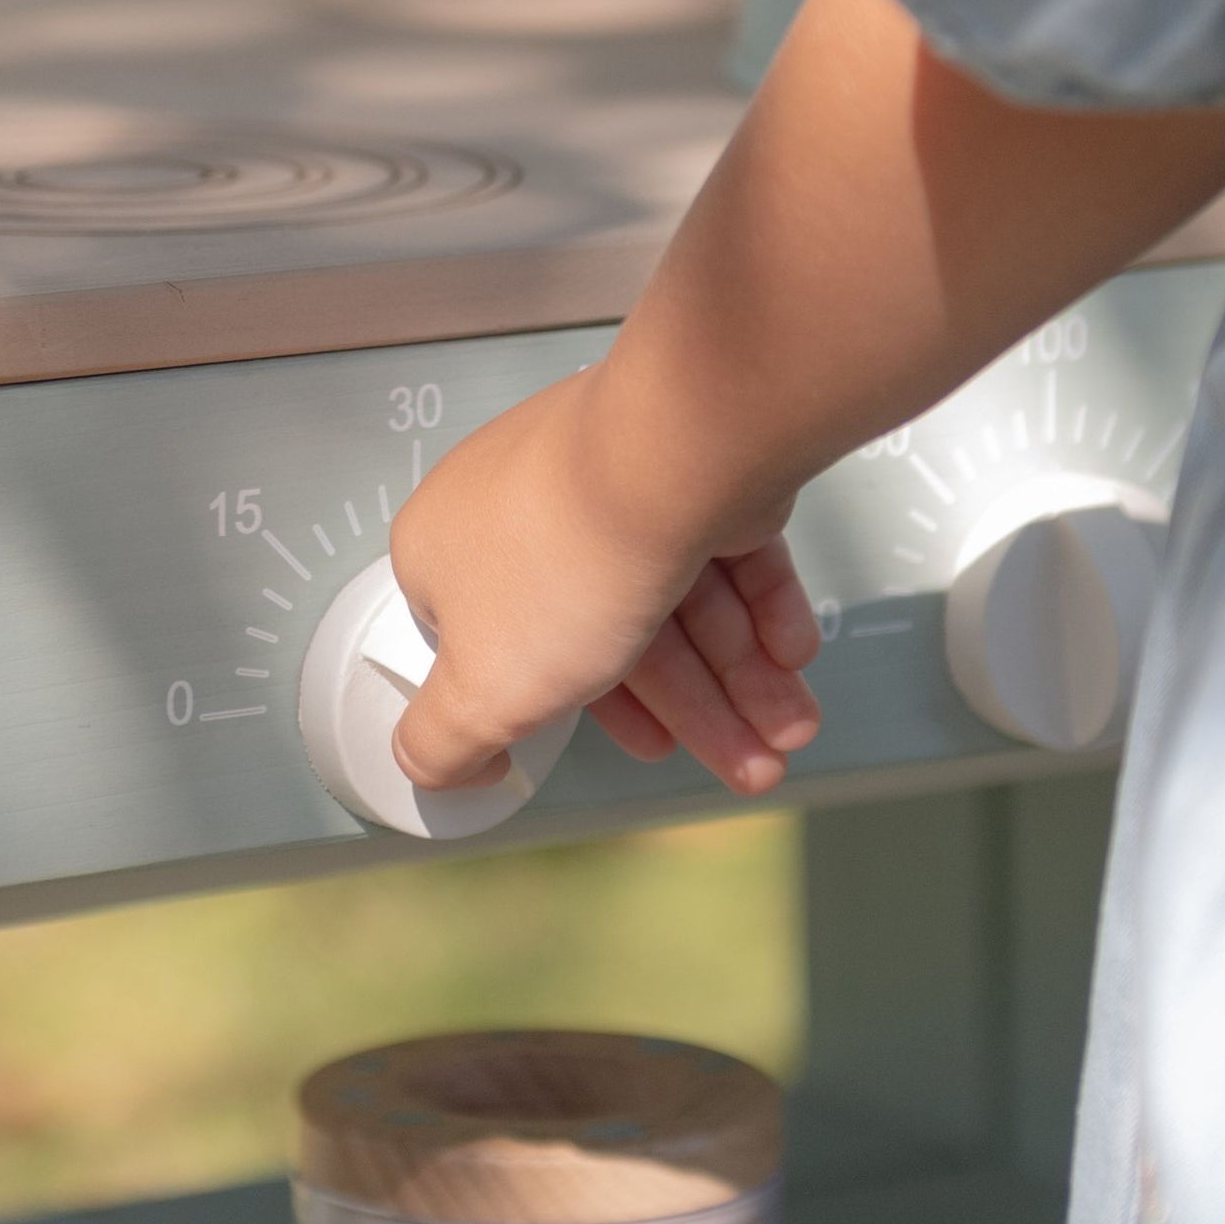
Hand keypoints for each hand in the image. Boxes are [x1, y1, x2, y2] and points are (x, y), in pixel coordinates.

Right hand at [389, 370, 820, 797]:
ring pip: (676, 599)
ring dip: (740, 677)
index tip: (638, 749)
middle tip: (753, 766)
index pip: (500, 650)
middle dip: (694, 711)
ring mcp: (607, 480)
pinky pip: (722, 551)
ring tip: (790, 729)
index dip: (574, 713)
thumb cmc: (568, 563)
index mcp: (450, 552)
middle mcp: (525, 508)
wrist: (671, 454)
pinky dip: (760, 609)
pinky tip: (790, 656)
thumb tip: (434, 768)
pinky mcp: (684, 467)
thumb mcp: (482, 695)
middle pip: (607, 634)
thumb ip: (443, 744)